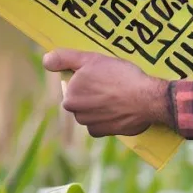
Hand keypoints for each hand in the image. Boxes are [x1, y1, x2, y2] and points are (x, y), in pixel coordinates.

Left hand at [42, 49, 173, 137]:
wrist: (146, 99)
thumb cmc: (120, 76)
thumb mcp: (91, 59)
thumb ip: (65, 59)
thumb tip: (46, 61)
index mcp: (71, 96)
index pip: (73, 86)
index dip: (88, 80)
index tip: (103, 76)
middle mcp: (76, 113)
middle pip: (81, 100)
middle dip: (92, 94)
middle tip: (111, 86)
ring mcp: (89, 124)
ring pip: (90, 112)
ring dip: (99, 107)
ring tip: (117, 96)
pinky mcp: (103, 133)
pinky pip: (100, 124)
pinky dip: (107, 118)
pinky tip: (119, 109)